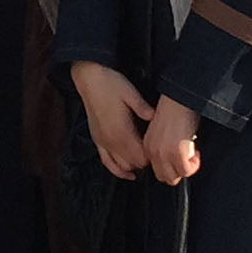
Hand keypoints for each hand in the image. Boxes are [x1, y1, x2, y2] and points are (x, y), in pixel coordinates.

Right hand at [70, 61, 154, 179]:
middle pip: (133, 164)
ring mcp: (102, 142)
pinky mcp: (97, 140)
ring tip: (146, 161)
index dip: (153, 157)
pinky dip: (118, 170)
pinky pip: (107, 162)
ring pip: (121, 166)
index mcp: (121, 131)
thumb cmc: (110, 85)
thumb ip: (145, 110)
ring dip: (133, 166)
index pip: (141, 157)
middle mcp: (110, 141)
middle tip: (158, 154)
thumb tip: (157, 119)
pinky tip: (128, 173)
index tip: (162, 150)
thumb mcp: (132, 94)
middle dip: (146, 163)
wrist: (89, 79)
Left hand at [143, 94, 202, 184]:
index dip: (171, 167)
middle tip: (188, 158)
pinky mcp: (176, 153)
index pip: (156, 170)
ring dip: (187, 169)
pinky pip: (186, 171)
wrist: (180, 100)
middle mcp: (152, 151)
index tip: (180, 158)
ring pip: (174, 177)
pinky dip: (194, 165)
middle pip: (164, 177)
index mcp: (148, 145)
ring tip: (192, 154)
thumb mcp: (164, 133)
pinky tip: (196, 152)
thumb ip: (165, 147)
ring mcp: (163, 153)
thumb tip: (177, 160)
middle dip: (179, 171)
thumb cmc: (176, 111)